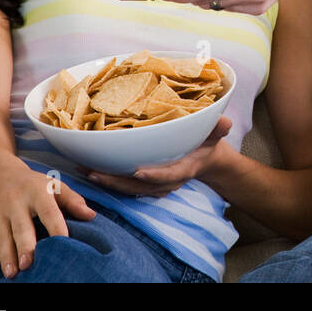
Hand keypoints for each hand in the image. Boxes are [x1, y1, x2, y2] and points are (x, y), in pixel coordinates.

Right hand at [0, 158, 96, 279]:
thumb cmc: (34, 185)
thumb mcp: (54, 185)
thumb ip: (72, 200)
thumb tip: (91, 215)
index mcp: (37, 192)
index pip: (48, 211)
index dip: (56, 226)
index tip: (63, 242)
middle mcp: (15, 203)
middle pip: (20, 227)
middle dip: (24, 246)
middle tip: (28, 265)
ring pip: (0, 237)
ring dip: (5, 256)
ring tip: (12, 274)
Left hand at [86, 116, 233, 196]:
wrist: (207, 160)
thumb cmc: (208, 143)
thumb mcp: (216, 134)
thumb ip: (218, 129)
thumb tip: (225, 123)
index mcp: (184, 169)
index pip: (169, 175)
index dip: (154, 175)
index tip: (138, 172)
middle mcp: (167, 181)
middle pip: (140, 186)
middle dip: (117, 182)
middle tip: (95, 174)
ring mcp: (155, 184)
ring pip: (129, 188)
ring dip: (107, 182)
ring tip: (86, 171)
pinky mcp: (146, 183)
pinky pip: (126, 185)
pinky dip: (109, 179)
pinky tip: (91, 169)